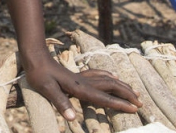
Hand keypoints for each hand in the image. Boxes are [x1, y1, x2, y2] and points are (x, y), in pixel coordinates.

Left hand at [23, 59, 139, 120]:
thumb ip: (60, 103)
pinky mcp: (77, 75)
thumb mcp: (47, 89)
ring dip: (122, 86)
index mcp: (79, 88)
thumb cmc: (39, 74)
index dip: (119, 104)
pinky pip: (98, 74)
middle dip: (127, 95)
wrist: (35, 56)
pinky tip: (113, 76)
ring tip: (134, 91)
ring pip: (107, 80)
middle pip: (111, 87)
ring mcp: (82, 77)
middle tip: (141, 103)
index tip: (134, 109)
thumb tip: (73, 119)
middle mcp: (84, 82)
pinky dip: (108, 76)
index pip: (104, 98)